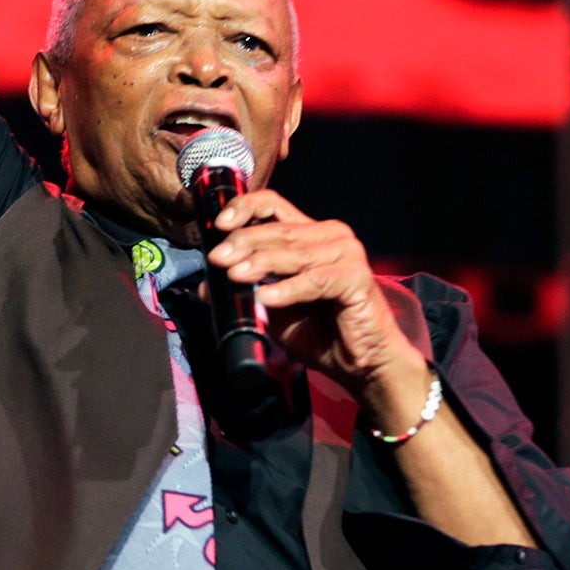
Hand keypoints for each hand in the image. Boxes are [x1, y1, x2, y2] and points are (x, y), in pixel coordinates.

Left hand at [207, 190, 430, 413]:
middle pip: (279, 229)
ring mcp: (346, 254)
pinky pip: (314, 280)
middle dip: (243, 243)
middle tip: (218, 260)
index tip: (219, 225)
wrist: (361, 364)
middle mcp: (330, 236)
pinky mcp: (356, 278)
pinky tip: (266, 298)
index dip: (244, 208)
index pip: (273, 205)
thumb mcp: (273, 307)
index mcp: (310, 234)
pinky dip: (288, 289)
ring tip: (235, 276)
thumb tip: (207, 284)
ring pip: (294, 253)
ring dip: (260, 263)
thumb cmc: (320, 333)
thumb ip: (247, 289)